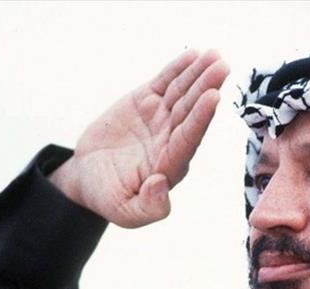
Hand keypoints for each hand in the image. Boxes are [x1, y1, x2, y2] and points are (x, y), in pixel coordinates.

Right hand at [50, 49, 229, 227]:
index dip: (201, 118)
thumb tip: (161, 185)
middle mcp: (171, 139)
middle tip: (222, 66)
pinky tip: (194, 55)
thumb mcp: (125, 212)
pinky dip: (177, 69)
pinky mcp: (146, 103)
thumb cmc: (108, 198)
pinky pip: (164, 83)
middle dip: (206, 88)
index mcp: (170, 165)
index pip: (188, 139)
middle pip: (191, 111)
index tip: (213, 97)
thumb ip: (148, 207)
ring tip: (214, 55)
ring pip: (182, 94)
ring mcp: (160, 119)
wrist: (87, 177)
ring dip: (197, 74)